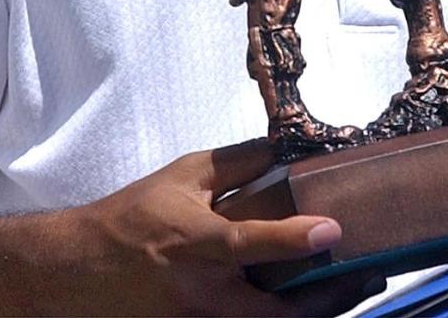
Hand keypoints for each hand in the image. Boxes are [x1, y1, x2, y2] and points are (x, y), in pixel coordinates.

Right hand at [65, 138, 383, 315]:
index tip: (332, 230)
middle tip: (368, 273)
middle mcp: (201, 294)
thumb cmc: (134, 218)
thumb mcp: (183, 176)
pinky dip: (284, 315)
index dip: (290, 239)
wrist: (79, 273)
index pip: (246, 243)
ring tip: (354, 287)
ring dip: (315, 310)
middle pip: (275, 311)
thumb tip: (285, 147)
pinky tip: (313, 300)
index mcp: (194, 244)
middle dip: (328, 299)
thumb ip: (236, 163)